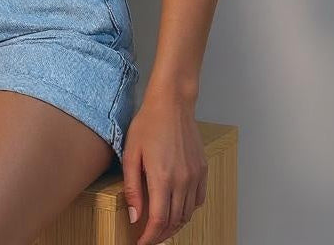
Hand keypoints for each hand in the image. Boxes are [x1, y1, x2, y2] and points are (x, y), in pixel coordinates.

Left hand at [121, 92, 207, 243]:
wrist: (172, 103)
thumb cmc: (149, 123)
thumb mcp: (131, 153)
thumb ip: (132, 188)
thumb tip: (134, 216)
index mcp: (163, 177)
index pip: (159, 221)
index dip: (149, 237)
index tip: (141, 242)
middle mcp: (183, 180)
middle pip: (174, 222)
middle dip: (160, 235)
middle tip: (148, 236)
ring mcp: (195, 176)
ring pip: (188, 214)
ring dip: (174, 225)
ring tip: (161, 226)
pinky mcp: (202, 170)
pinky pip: (198, 200)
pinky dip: (188, 210)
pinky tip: (178, 208)